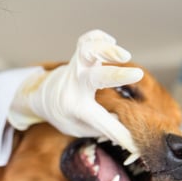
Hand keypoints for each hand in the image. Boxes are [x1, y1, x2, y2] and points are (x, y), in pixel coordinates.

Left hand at [8, 29, 143, 153]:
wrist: (44, 97)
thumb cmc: (66, 115)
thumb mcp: (79, 129)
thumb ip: (102, 128)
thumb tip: (131, 132)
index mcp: (75, 108)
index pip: (100, 121)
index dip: (119, 133)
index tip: (134, 143)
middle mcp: (75, 85)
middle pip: (95, 77)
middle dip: (116, 75)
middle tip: (137, 75)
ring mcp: (77, 68)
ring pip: (86, 51)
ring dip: (106, 49)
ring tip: (124, 55)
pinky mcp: (79, 56)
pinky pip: (85, 40)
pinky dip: (98, 37)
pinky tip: (110, 41)